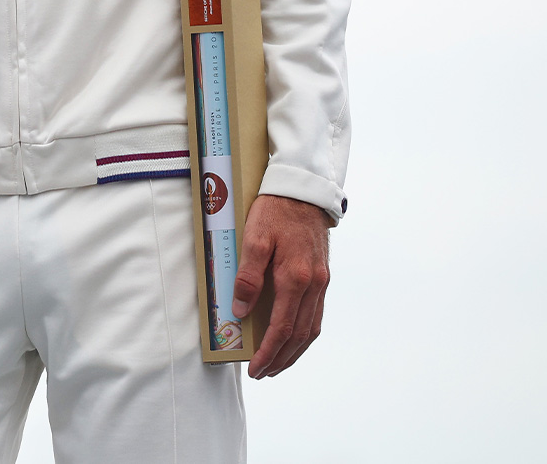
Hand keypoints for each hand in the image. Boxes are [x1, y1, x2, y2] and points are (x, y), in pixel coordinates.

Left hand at [233, 193, 331, 377]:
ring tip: (277, 363)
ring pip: (312, 328)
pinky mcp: (323, 277)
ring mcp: (322, 282)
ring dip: (295, 350)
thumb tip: (241, 310)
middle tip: (263, 373)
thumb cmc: (274, 212)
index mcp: (295, 277)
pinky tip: (292, 337)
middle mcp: (314, 284)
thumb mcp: (252, 238)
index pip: (282, 326)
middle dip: (281, 358)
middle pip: (300, 334)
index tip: (255, 367)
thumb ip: (248, 276)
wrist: (302, 192)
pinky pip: (316, 314)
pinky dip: (304, 333)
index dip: (268, 351)